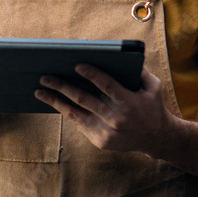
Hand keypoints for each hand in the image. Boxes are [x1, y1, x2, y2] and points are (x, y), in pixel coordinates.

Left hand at [35, 65, 178, 157]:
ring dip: (56, 101)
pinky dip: (66, 112)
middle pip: (85, 100)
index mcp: (130, 102)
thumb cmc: (152, 106)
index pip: (107, 86)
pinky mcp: (101, 141)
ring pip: (76, 114)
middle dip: (62, 86)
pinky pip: (80, 124)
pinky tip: (55, 102)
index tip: (76, 65)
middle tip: (45, 77)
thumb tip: (117, 54)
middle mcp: (118, 119)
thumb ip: (137, 70)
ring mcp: (108, 132)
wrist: (157, 139)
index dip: (92, 75)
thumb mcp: (152, 86)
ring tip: (40, 91)